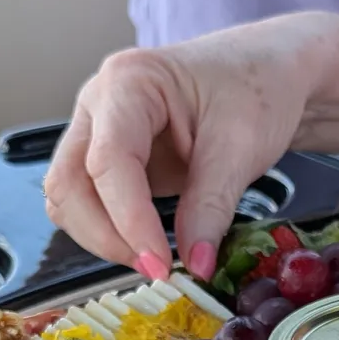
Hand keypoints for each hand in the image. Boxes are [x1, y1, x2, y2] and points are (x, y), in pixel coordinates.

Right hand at [43, 21, 324, 280]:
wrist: (269, 71)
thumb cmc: (256, 87)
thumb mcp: (242, 147)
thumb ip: (211, 207)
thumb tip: (194, 265)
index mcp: (129, 81)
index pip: (108, 161)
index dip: (128, 219)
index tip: (160, 263)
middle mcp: (100, 102)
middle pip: (69, 182)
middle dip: (106, 235)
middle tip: (157, 268)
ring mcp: (98, 130)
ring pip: (69, 197)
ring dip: (102, 237)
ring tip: (156, 259)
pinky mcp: (109, 158)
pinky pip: (89, 202)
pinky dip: (111, 231)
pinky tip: (149, 244)